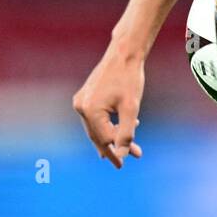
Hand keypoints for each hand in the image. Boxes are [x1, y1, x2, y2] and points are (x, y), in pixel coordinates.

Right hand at [73, 43, 144, 168]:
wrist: (124, 54)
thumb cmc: (129, 79)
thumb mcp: (131, 109)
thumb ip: (126, 133)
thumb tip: (122, 155)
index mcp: (90, 111)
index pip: (105, 138)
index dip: (120, 149)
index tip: (135, 157)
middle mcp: (81, 107)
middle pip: (97, 135)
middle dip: (113, 147)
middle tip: (123, 163)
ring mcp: (81, 101)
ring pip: (95, 127)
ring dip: (110, 136)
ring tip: (122, 148)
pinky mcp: (85, 96)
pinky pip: (94, 117)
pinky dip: (106, 125)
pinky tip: (118, 128)